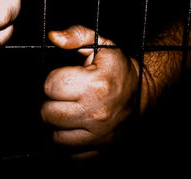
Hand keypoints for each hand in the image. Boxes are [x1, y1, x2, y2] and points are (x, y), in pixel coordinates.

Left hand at [41, 25, 139, 157]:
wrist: (143, 92)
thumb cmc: (118, 68)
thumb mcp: (101, 44)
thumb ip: (76, 35)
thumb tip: (53, 37)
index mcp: (96, 84)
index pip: (50, 86)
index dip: (54, 80)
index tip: (66, 79)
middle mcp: (98, 113)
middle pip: (48, 114)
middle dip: (52, 102)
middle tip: (65, 96)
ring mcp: (100, 136)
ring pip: (56, 137)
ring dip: (58, 125)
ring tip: (69, 112)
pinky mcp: (102, 150)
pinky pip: (71, 154)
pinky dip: (70, 143)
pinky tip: (77, 127)